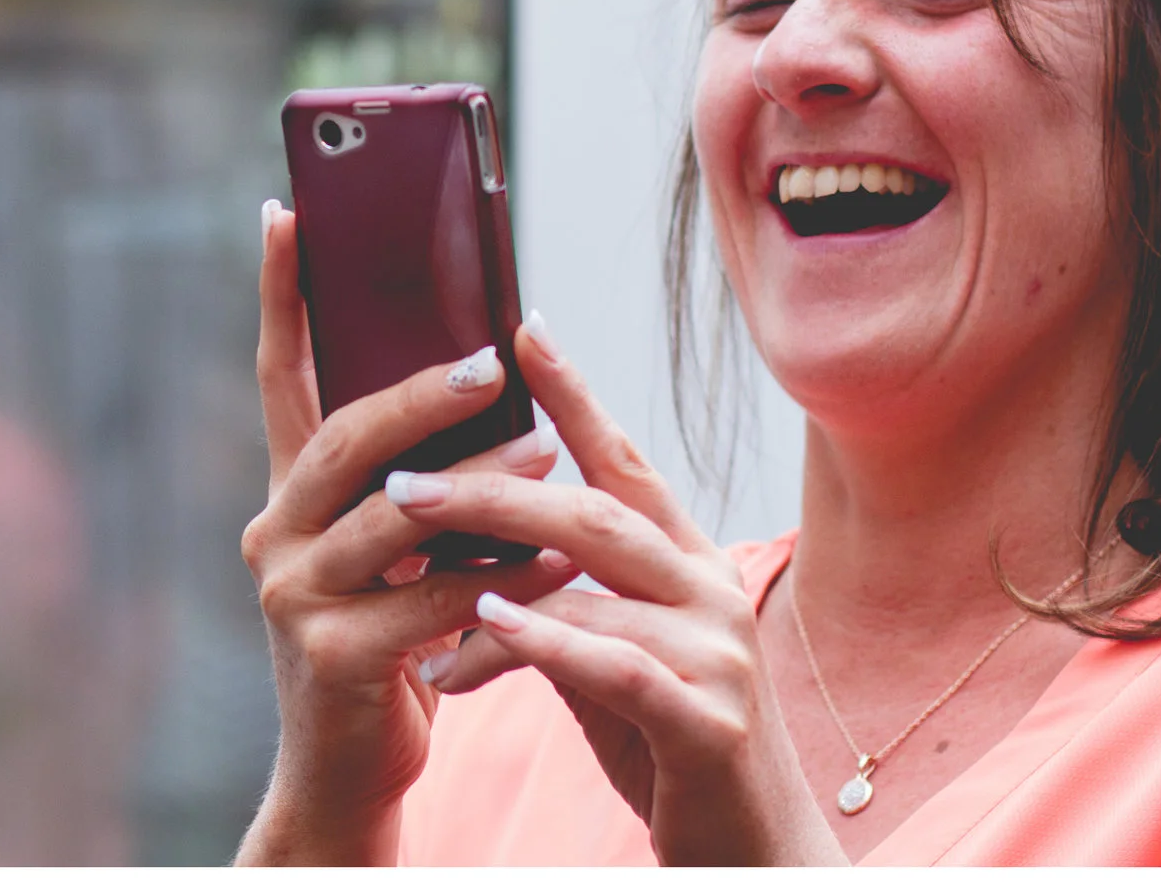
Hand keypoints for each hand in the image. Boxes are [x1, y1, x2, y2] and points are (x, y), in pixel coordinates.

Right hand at [234, 199, 572, 866]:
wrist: (350, 771)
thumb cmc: (388, 640)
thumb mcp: (388, 548)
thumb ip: (408, 475)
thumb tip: (484, 377)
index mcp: (287, 495)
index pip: (279, 375)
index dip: (280, 294)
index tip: (288, 211)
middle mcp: (272, 536)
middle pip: (340, 439)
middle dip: (414, 396)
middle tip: (487, 363)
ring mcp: (294, 598)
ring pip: (393, 518)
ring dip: (479, 485)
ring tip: (547, 453)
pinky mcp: (333, 657)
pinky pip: (433, 600)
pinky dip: (502, 577)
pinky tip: (557, 559)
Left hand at [386, 314, 843, 865]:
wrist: (753, 859)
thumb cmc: (670, 749)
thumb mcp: (612, 658)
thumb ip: (562, 598)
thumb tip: (478, 556)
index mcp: (688, 565)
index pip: (625, 462)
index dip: (574, 394)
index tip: (521, 327)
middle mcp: (710, 592)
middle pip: (595, 511)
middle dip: (495, 487)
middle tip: (406, 478)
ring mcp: (718, 656)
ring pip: (597, 583)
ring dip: (496, 569)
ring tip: (415, 562)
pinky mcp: (709, 725)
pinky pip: (617, 666)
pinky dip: (547, 641)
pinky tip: (484, 628)